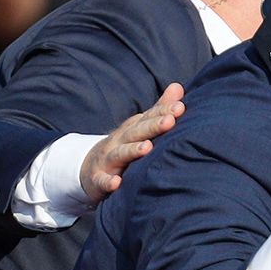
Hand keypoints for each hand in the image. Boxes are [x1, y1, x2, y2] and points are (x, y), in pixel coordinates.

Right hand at [80, 83, 185, 201]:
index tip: (180, 107)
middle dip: (153, 126)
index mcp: (133, 129)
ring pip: (120, 153)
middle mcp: (119, 141)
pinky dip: (108, 182)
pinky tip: (117, 183)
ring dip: (132, 150)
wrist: (90, 168)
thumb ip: (159, 110)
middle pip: (137, 132)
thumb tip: (178, 86)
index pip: (149, 118)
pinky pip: (102, 181)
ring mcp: (107, 159)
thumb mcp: (139, 127)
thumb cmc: (123, 146)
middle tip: (170, 121)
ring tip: (147, 148)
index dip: (163, 112)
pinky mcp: (98, 179)